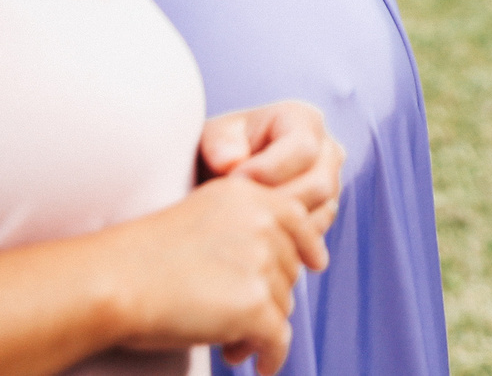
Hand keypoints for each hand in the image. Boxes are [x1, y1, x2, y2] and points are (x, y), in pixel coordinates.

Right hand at [104, 174, 323, 375]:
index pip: (299, 220)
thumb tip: (276, 269)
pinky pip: (278, 339)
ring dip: (261, 330)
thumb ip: (241, 230)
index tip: (316, 263)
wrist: (110, 282)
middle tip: (240, 325)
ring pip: (282, 307)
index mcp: (250, 198)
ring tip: (233, 348)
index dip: (309, 246)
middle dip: (267, 300)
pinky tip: (261, 368)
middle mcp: (264, 225)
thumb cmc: (136, 259)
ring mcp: (262, 264)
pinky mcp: (255, 305)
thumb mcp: (200, 219)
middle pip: (287, 272)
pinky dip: (272, 356)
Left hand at [201, 102, 343, 233]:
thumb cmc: (219, 150)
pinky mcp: (324, 212)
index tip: (232, 182)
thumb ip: (220, 142)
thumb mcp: (213, 135)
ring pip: (321, 213)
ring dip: (281, 223)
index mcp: (304, 119)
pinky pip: (315, 235)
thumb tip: (230, 163)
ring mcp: (330, 182)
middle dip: (275, 202)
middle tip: (236, 212)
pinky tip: (256, 236)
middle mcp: (327, 149)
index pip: (303, 147)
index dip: (268, 169)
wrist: (220, 176)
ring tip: (243, 224)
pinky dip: (286, 240)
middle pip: (319, 184)